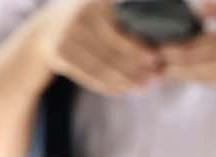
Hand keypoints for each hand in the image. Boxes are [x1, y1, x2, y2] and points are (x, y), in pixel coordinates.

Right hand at [47, 0, 165, 95]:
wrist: (48, 27)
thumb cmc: (91, 18)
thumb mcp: (106, 8)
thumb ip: (133, 15)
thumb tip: (167, 38)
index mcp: (95, 3)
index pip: (118, 32)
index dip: (137, 49)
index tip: (158, 60)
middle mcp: (77, 16)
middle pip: (112, 53)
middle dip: (137, 69)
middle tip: (157, 79)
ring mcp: (64, 35)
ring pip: (103, 67)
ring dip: (126, 81)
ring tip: (145, 86)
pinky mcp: (58, 54)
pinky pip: (90, 76)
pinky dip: (109, 85)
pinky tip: (125, 89)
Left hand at [155, 2, 215, 95]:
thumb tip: (195, 12)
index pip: (186, 49)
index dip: (166, 51)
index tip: (153, 46)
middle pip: (186, 69)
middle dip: (167, 66)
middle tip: (152, 61)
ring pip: (196, 78)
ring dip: (181, 73)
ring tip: (165, 66)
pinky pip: (212, 82)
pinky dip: (202, 75)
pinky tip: (196, 68)